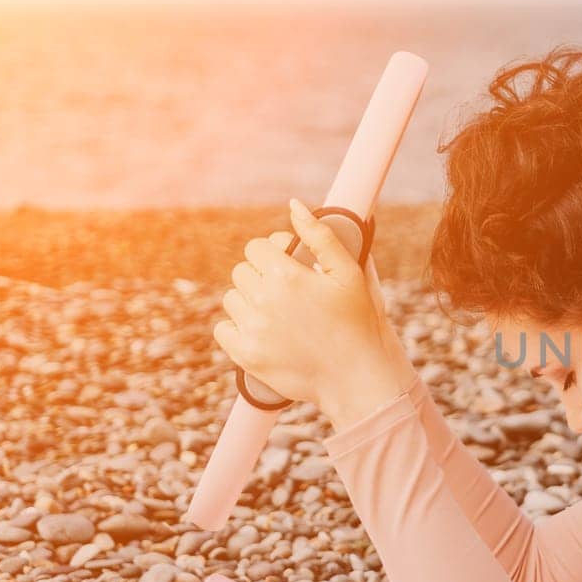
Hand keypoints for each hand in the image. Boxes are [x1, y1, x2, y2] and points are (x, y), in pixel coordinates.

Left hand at [213, 199, 398, 407]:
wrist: (357, 376)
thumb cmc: (358, 322)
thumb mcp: (349, 273)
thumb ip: (320, 236)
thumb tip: (293, 205)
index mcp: (287, 275)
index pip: (256, 247)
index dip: (273, 253)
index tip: (289, 266)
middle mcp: (264, 300)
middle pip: (242, 271)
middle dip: (261, 276)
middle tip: (287, 292)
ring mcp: (252, 329)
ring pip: (232, 299)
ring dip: (249, 301)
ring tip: (277, 313)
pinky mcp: (245, 355)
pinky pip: (223, 330)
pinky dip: (237, 328)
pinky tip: (261, 331)